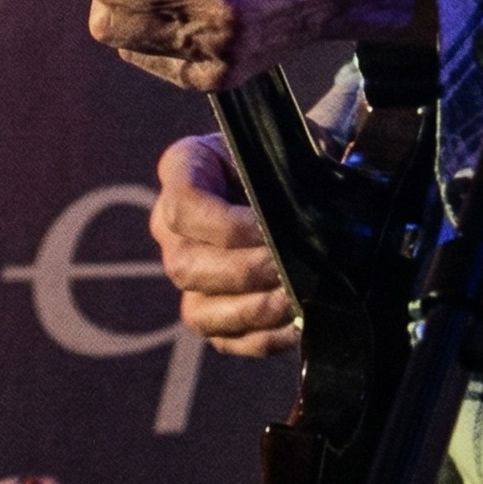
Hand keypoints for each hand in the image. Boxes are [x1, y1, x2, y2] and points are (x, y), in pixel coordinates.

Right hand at [151, 134, 296, 357]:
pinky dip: (264, 337)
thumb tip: (311, 210)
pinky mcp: (207, 312)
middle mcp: (171, 226)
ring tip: (297, 298)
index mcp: (183, 169)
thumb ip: (290, 166)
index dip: (228, 226)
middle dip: (245, 272)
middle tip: (290, 268)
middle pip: (185, 265)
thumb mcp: (286, 144)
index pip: (184, 205)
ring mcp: (186, 273)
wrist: (293, 178)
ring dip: (255, 309)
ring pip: (199, 311)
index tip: (273, 229)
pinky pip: (224, 339)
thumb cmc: (287, 155)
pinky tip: (297, 323)